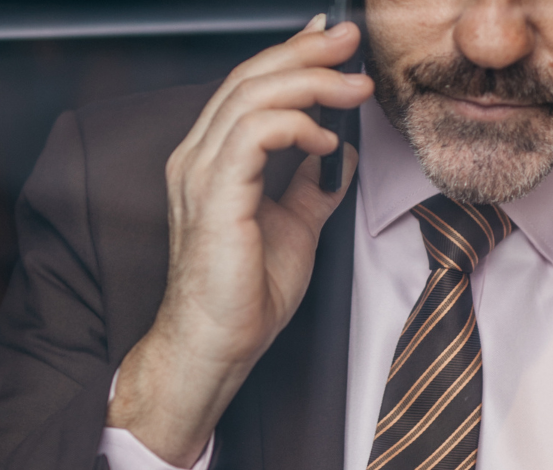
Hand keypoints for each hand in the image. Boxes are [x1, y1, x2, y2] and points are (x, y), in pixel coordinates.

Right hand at [108, 16, 372, 466]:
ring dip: (312, 82)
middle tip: (350, 40)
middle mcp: (198, 157)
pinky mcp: (215, 194)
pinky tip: (325, 140)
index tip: (335, 44)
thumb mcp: (295, 229)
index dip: (292, 55)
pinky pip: (257, 133)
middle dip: (306, 51)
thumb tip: (340, 155)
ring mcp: (201, 172)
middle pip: (251, 77)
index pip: (250, 88)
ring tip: (354, 86)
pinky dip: (297, 125)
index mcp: (212, 161)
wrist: (217, 345)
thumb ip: (313, 188)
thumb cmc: (244, 300)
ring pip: (255, 95)